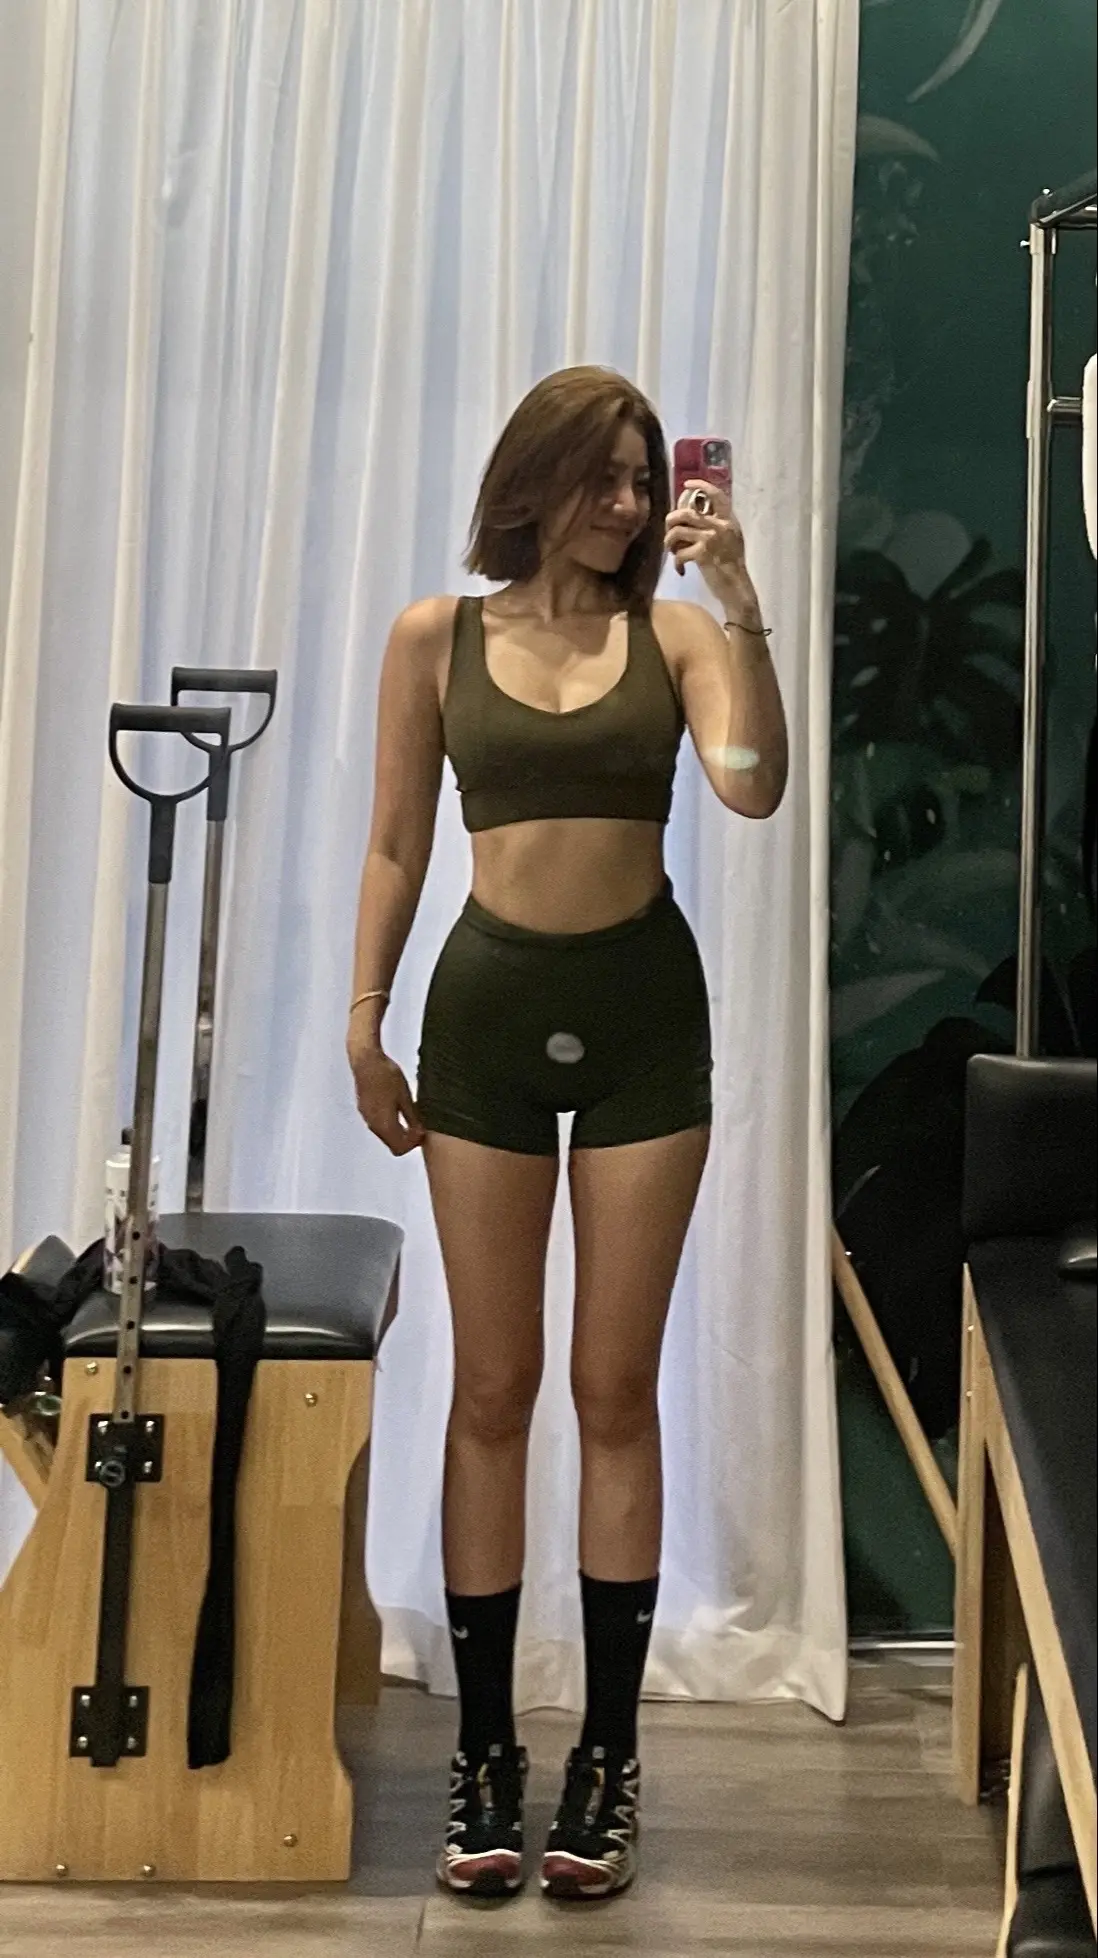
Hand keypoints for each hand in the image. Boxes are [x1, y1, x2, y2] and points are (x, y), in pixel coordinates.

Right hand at [347, 1033, 425, 1155]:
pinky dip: (390, 1124)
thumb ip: (412, 1118)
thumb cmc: (386, 1075)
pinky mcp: (364, 1109)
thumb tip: (420, 1132)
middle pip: (392, 1145)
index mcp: (384, 1123)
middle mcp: (373, 1124)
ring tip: (411, 1117)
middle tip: (420, 1127)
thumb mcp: (406, 1097)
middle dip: (407, 1140)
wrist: (366, 1060)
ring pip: (385, 1136)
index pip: (400, 1148)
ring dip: (399, 1132)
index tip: (422, 1132)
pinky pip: (378, 1125)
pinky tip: (398, 1110)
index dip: (413, 1144)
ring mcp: (367, 1117)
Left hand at [664, 481, 756, 614]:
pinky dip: (676, 563)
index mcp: (728, 520)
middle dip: (670, 521)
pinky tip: (681, 570)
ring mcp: (711, 539)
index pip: (717, 495)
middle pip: (685, 513)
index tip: (687, 484)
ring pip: (677, 531)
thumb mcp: (731, 539)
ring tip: (672, 551)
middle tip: (669, 531)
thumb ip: (717, 526)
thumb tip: (692, 518)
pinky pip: (679, 553)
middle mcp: (720, 526)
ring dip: (668, 542)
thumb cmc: (732, 565)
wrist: (736, 587)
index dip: (701, 485)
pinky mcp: (702, 554)